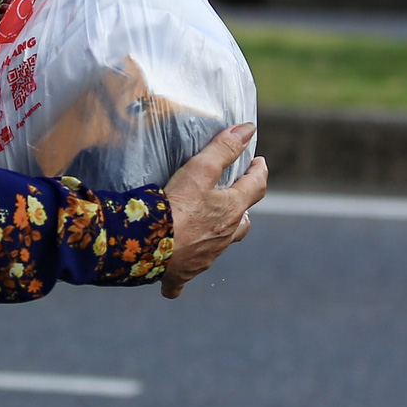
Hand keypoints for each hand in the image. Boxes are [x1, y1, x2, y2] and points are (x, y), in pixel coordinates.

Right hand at [160, 123, 266, 299]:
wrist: (147, 246)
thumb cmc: (174, 207)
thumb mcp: (199, 171)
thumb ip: (223, 148)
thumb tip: (247, 129)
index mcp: (231, 211)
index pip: (256, 187)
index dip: (259, 172)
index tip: (259, 163)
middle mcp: (223, 237)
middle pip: (242, 223)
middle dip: (242, 209)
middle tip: (236, 198)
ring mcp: (205, 258)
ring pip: (219, 246)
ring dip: (218, 236)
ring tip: (209, 227)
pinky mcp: (183, 273)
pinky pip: (185, 276)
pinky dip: (183, 273)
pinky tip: (174, 277)